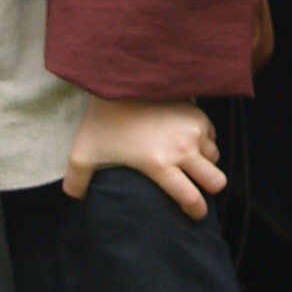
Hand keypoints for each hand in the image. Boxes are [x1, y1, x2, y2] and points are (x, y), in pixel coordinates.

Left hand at [63, 95, 224, 220]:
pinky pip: (211, 134)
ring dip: (205, 161)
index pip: (191, 199)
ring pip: (214, 156)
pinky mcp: (196, 110)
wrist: (120, 78)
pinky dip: (204, 139)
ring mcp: (192, 128)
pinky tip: (187, 138)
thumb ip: (77, 181)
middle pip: (216, 182)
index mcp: (159, 165)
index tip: (194, 213)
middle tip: (198, 186)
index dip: (196, 211)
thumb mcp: (83, 152)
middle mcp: (182, 149)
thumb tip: (74, 199)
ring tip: (189, 160)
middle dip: (210, 188)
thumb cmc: (102, 118)